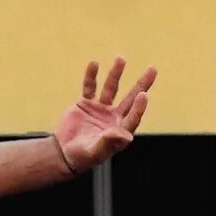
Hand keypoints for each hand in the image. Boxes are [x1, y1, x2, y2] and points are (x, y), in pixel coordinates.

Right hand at [50, 57, 154, 174]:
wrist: (63, 153)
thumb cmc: (82, 157)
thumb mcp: (95, 152)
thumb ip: (109, 143)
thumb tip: (125, 136)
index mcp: (120, 131)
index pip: (133, 116)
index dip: (139, 107)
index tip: (144, 95)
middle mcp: (114, 118)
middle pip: (131, 98)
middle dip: (141, 84)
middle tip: (152, 69)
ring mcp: (100, 109)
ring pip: (111, 88)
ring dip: (115, 74)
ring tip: (121, 58)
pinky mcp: (86, 103)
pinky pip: (90, 87)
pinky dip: (91, 77)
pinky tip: (94, 64)